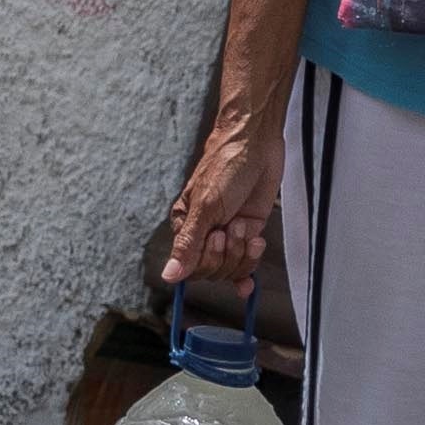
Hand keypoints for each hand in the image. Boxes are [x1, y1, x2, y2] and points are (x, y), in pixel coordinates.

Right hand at [162, 111, 282, 290]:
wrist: (256, 142)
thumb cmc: (226, 165)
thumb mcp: (205, 206)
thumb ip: (188, 245)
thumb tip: (168, 275)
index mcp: (184, 225)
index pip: (190, 266)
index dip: (207, 259)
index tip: (217, 236)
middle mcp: (204, 233)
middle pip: (211, 270)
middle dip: (227, 254)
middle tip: (232, 228)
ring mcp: (227, 233)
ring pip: (231, 269)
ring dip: (242, 254)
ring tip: (245, 228)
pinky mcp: (248, 231)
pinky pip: (246, 263)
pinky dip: (249, 270)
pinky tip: (250, 282)